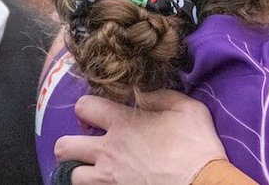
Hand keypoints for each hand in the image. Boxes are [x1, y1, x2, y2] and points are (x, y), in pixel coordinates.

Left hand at [55, 91, 227, 184]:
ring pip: (72, 175)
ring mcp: (108, 178)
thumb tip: (140, 92)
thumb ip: (159, 95)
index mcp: (123, 123)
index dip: (87, 108)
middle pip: (64, 146)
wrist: (204, 184)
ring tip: (95, 169)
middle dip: (71, 144)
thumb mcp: (187, 108)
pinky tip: (108, 182)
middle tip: (87, 145)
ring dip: (80, 170)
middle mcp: (108, 151)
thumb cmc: (197, 146)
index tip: (98, 115)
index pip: (84, 106)